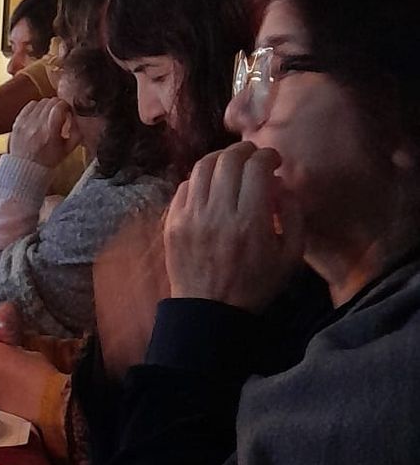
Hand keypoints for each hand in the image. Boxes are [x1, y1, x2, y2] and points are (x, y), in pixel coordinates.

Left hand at [8, 97, 77, 170]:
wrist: (26, 170)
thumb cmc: (47, 161)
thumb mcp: (68, 149)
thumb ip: (77, 132)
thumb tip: (79, 117)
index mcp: (50, 131)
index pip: (59, 105)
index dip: (66, 106)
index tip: (67, 112)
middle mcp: (36, 125)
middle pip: (50, 101)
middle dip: (58, 106)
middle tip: (59, 115)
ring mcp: (25, 123)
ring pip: (40, 102)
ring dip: (47, 107)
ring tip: (48, 117)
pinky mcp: (17, 123)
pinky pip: (29, 106)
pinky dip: (35, 108)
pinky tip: (38, 116)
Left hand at [164, 142, 304, 311]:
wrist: (209, 314)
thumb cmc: (254, 286)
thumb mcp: (291, 255)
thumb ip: (293, 213)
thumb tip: (278, 183)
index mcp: (249, 221)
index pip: (256, 166)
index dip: (268, 156)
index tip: (274, 163)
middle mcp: (217, 214)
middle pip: (228, 159)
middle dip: (245, 151)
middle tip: (253, 158)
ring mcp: (190, 218)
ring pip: (201, 168)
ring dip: (220, 160)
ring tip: (231, 167)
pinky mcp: (171, 225)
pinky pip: (183, 187)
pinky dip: (199, 180)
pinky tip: (211, 189)